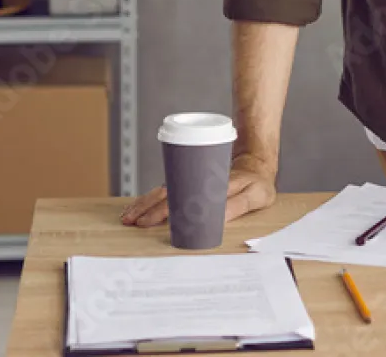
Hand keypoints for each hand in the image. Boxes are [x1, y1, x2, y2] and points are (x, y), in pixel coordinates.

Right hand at [120, 151, 278, 226]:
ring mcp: (193, 180)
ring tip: (128, 216)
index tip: (155, 221)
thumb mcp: (256, 195)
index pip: (190, 198)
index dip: (172, 210)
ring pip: (165, 191)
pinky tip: (137, 209)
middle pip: (171, 194)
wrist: (255, 162)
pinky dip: (150, 200)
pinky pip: (167, 190)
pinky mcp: (188, 182)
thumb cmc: (257, 183)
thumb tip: (215, 220)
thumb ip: (238, 205)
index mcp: (216, 185)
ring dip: (145, 203)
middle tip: (136, 223)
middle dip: (152, 209)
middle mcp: (200, 181)